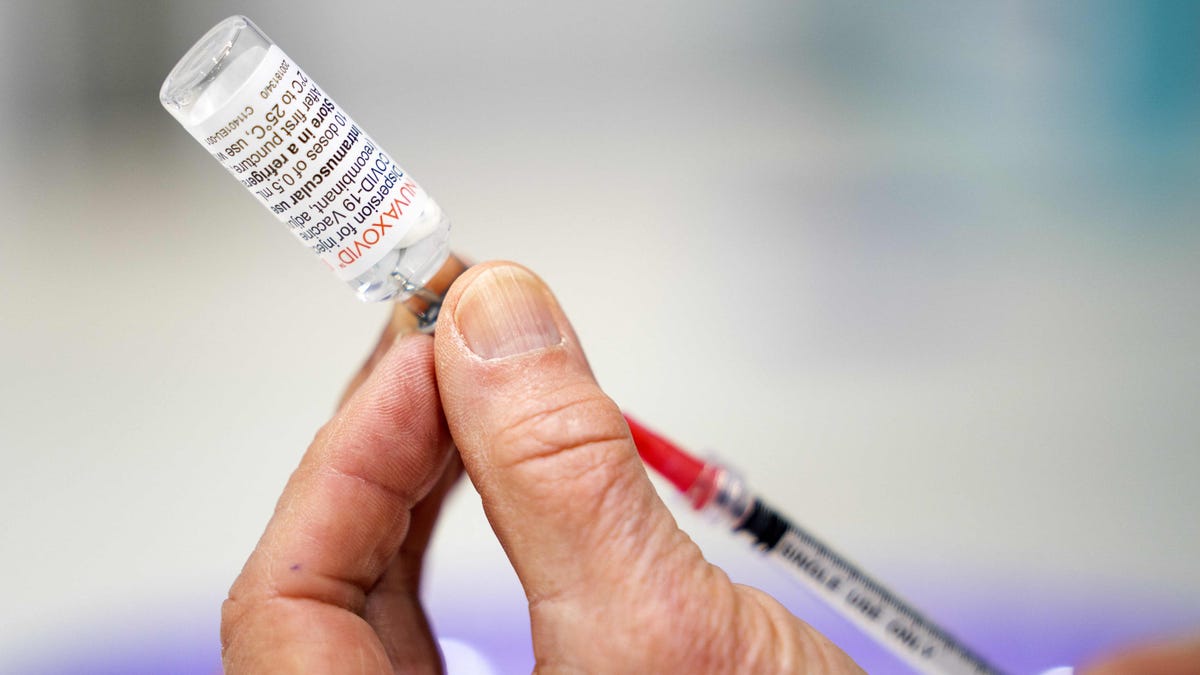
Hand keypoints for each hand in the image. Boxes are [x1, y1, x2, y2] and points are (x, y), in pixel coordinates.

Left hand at [220, 261, 862, 672]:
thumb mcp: (669, 638)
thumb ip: (566, 475)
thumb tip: (494, 317)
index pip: (287, 607)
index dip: (348, 458)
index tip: (431, 350)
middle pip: (325, 594)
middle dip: (387, 446)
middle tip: (446, 337)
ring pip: (382, 599)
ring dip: (422, 472)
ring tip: (470, 377)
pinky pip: (445, 613)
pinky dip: (472, 521)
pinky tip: (500, 461)